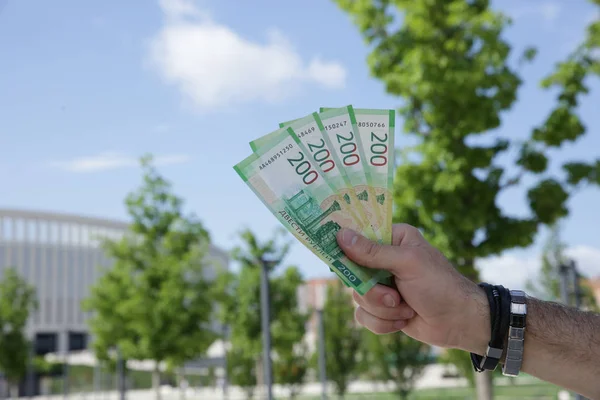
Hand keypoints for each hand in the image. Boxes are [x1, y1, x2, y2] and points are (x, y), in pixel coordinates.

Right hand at [336, 224, 489, 354]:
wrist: (459, 322)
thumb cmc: (439, 286)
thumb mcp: (407, 263)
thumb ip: (373, 252)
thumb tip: (341, 235)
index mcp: (393, 239)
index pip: (358, 236)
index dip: (346, 247)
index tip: (336, 254)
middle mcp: (384, 260)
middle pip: (352, 272)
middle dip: (373, 291)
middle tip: (393, 296)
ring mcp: (382, 285)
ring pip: (357, 297)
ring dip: (382, 309)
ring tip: (406, 309)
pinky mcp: (382, 309)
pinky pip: (362, 316)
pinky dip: (383, 323)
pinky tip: (404, 320)